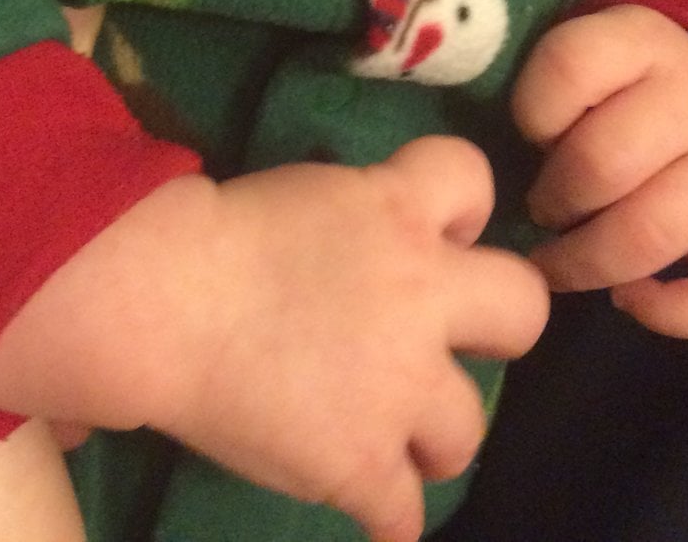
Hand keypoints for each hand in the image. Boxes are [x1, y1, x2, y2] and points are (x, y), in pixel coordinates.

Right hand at [0, 137, 548, 541]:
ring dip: (429, 433)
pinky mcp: (363, 463)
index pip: (473, 179)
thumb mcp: (309, 192)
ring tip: (387, 431)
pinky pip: (403, 517)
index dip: (461, 209)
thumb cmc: (212, 231)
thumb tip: (366, 242)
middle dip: (496, 327)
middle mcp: (422, 297)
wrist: (163, 297)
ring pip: (467, 432)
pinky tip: (360, 498)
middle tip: (440, 341)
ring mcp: (401, 388)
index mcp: (398, 210)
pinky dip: (381, 511)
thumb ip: (362, 217)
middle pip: (524, 311)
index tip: (436, 232)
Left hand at [513, 4, 687, 337]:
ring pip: (650, 234)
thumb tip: (475, 165)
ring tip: (560, 261)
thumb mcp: (577, 57)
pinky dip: (668, 313)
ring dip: (587, 261)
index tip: (530, 133)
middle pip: (602, 163)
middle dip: (552, 200)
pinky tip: (628, 298)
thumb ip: (534, 89)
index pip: (568, 67)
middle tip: (538, 209)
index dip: (532, 112)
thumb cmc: (610, 88)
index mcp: (640, 39)